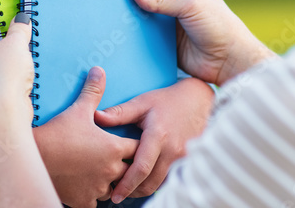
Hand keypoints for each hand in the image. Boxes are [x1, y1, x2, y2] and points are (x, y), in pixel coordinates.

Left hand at [0, 18, 58, 204]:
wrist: (4, 112)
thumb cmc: (6, 73)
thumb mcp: (18, 44)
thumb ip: (19, 29)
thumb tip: (21, 18)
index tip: (7, 30)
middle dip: (0, 49)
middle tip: (18, 47)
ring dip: (2, 68)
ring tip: (21, 68)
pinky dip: (4, 84)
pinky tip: (18, 85)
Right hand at [34, 67, 138, 207]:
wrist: (34, 156)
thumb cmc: (57, 133)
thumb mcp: (78, 110)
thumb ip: (93, 91)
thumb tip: (99, 70)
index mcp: (113, 148)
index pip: (138, 147)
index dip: (136, 144)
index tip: (134, 141)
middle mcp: (110, 170)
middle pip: (131, 170)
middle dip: (128, 165)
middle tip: (123, 159)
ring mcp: (97, 188)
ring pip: (114, 189)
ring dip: (112, 182)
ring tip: (105, 173)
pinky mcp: (83, 201)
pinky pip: (95, 203)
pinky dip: (93, 197)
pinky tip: (88, 188)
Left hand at [94, 76, 213, 202]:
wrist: (198, 100)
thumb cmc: (168, 100)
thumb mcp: (143, 102)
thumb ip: (120, 113)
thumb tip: (96, 116)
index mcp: (158, 136)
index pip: (141, 168)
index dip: (126, 184)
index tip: (114, 195)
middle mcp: (173, 150)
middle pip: (151, 183)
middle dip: (133, 192)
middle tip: (118, 194)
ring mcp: (183, 157)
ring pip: (161, 184)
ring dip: (144, 189)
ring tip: (129, 188)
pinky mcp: (188, 160)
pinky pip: (171, 179)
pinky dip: (156, 182)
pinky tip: (146, 180)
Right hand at [132, 0, 274, 85]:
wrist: (230, 62)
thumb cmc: (219, 26)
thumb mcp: (191, 5)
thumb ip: (163, 0)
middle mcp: (179, 6)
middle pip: (150, 0)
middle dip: (134, 0)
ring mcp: (172, 27)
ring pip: (147, 21)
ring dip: (133, 21)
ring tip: (109, 15)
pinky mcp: (168, 46)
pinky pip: (148, 40)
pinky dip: (137, 39)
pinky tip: (119, 36)